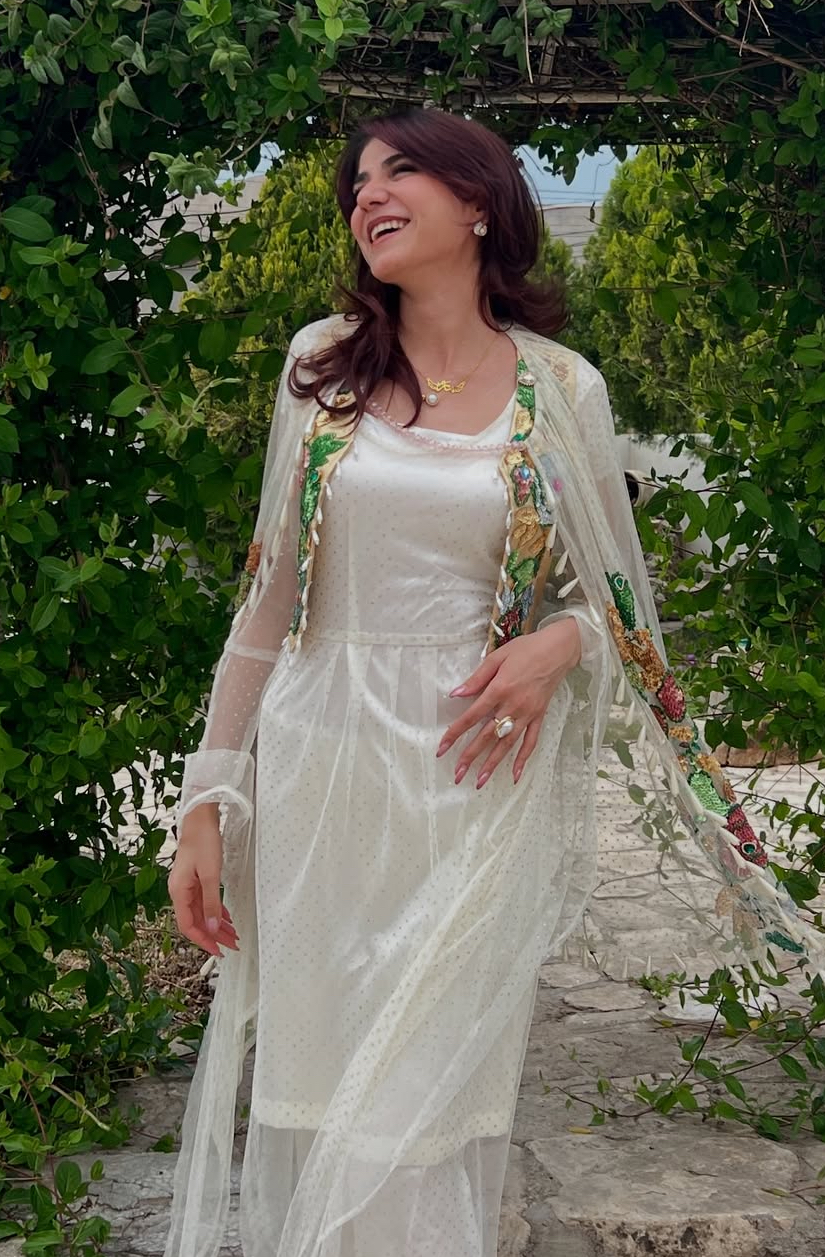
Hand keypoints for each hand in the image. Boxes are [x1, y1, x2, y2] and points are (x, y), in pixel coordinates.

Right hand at [168, 804, 238, 956]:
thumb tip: (212, 927)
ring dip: (217, 925)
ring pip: (202, 912)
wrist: (200, 819)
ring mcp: (188, 886)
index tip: (217, 951)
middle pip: (197, 921)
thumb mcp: (210, 874)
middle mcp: (180, 891)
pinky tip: (226, 918)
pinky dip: (216, 911)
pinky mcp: (195, 879)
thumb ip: (211, 902)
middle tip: (232, 946)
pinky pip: (205, 902)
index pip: (188, 926)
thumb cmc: (203, 842)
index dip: (203, 941)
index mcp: (179, 892)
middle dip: (214, 935)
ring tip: (233, 935)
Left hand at [436, 617, 581, 788]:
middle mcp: (513, 706)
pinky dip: (523, 759)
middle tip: (457, 774)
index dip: (455, 733)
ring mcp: (527, 714)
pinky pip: (530, 742)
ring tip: (480, 781)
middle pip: (487, 736)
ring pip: (507, 744)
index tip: (442, 748)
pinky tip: (515, 775)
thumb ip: (476, 678)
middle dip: (470, 757)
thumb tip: (456, 693)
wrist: (558, 650)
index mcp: (500, 689)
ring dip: (493, 764)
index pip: (472, 716)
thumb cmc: (526, 649)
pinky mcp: (539, 717)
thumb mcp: (497, 657)